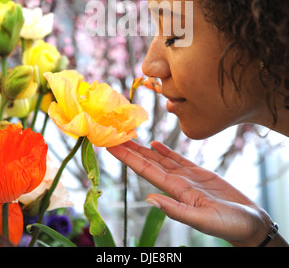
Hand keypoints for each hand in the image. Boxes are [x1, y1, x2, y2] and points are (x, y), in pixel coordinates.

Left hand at [107, 140, 273, 246]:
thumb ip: (176, 210)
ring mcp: (187, 178)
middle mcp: (177, 183)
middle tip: (113, 134)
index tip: (111, 145)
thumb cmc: (229, 225)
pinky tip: (154, 144)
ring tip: (129, 136)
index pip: (145, 170)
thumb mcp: (202, 220)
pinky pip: (177, 159)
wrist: (249, 224)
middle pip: (148, 162)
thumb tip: (149, 200)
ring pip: (160, 159)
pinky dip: (164, 151)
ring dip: (144, 148)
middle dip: (130, 148)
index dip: (127, 157)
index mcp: (175, 191)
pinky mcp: (199, 174)